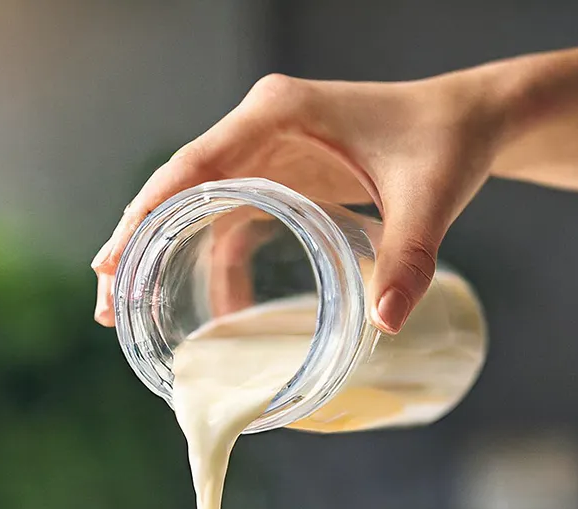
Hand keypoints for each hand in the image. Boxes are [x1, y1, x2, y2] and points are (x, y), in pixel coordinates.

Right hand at [91, 71, 508, 331]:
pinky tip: (212, 309)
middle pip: (178, 187)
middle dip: (138, 244)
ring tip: (131, 311)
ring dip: (163, 254)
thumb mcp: (429, 199)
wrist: (468, 122)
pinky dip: (212, 261)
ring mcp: (266, 152)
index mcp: (279, 115)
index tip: (113, 261)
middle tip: (109, 305)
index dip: (149, 213)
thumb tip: (383, 325)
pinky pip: (229, 220)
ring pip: (193, 205)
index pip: (196, 164)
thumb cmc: (445, 144)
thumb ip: (408, 258)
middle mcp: (261, 128)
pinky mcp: (280, 176)